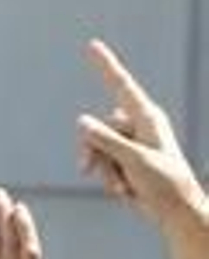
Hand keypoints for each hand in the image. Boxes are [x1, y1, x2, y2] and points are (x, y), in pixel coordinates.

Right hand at [79, 38, 208, 236]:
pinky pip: (101, 162)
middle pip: (97, 127)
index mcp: (148, 118)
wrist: (177, 212)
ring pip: (96, 147)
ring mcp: (131, 143)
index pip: (121, 85)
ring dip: (103, 170)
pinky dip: (108, 177)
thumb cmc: (165, 185)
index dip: (106, 65)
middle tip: (87, 170)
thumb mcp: (134, 161)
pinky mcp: (126, 160)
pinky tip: (125, 190)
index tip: (92, 45)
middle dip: (93, 151)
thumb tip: (81, 120)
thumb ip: (106, 140)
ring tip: (121, 186)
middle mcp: (138, 126)